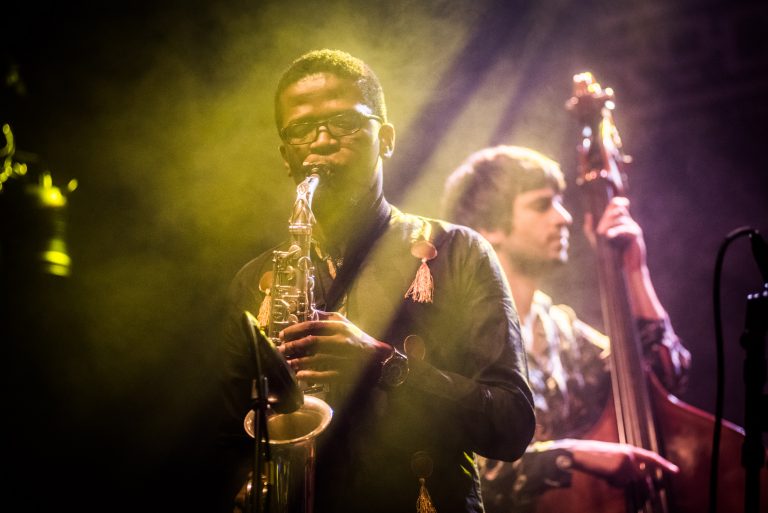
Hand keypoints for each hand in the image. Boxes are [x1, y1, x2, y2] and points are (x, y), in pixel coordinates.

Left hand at [277, 311, 391, 383]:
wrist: (378, 356)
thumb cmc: (358, 338)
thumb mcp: (345, 323)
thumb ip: (328, 317)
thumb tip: (311, 312)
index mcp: (340, 327)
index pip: (313, 326)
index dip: (295, 330)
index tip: (283, 334)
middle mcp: (342, 341)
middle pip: (312, 342)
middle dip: (293, 346)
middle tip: (281, 349)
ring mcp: (344, 357)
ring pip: (316, 359)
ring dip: (299, 361)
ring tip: (287, 362)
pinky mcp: (345, 372)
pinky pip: (325, 375)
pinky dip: (312, 375)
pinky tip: (300, 375)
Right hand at [556, 439, 677, 487]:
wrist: (579, 452)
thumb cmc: (593, 455)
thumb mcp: (613, 454)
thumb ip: (627, 462)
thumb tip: (640, 477)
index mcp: (629, 449)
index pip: (651, 457)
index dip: (664, 464)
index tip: (675, 471)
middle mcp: (630, 455)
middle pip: (639, 476)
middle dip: (637, 484)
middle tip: (633, 487)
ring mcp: (625, 463)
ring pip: (628, 481)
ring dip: (617, 481)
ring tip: (605, 472)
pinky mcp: (619, 469)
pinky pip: (619, 484)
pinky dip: (612, 483)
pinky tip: (604, 474)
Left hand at [584, 197, 645, 271]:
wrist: (625, 268)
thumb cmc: (612, 254)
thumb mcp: (598, 240)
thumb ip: (591, 229)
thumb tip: (588, 214)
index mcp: (621, 222)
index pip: (620, 205)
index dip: (616, 202)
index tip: (609, 205)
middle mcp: (629, 222)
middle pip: (617, 210)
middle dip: (606, 218)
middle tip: (599, 231)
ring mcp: (633, 228)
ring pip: (620, 219)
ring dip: (609, 225)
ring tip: (602, 235)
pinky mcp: (636, 235)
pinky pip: (625, 229)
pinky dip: (615, 231)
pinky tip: (608, 235)